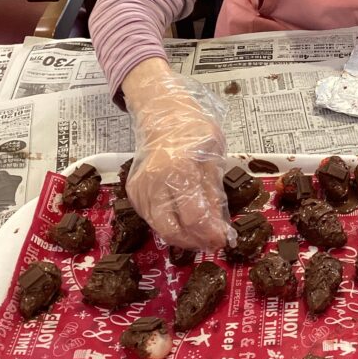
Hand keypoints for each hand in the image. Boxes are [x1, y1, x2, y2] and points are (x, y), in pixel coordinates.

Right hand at [122, 60, 235, 250]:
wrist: (162, 116)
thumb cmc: (194, 132)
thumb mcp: (214, 157)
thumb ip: (214, 193)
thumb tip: (220, 227)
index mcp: (180, 169)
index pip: (194, 216)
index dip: (210, 233)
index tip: (224, 240)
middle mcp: (155, 181)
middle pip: (172, 229)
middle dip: (195, 242)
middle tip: (212, 242)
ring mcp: (141, 188)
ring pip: (160, 228)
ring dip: (182, 237)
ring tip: (201, 235)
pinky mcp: (133, 192)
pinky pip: (151, 219)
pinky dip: (168, 225)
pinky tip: (184, 223)